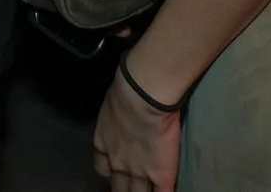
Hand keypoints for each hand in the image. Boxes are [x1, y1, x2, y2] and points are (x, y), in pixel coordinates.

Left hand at [90, 67, 182, 191]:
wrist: (142, 96)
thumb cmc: (128, 90)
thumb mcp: (113, 104)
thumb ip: (117, 117)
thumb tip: (125, 112)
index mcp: (103, 142)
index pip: (102, 167)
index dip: (109, 171)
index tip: (115, 170)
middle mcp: (117, 161)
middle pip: (117, 186)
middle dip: (122, 189)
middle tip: (128, 188)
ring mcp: (138, 171)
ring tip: (146, 191)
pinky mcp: (161, 175)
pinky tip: (169, 191)